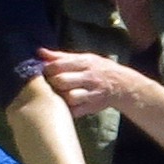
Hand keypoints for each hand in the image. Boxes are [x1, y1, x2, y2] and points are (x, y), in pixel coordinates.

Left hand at [34, 47, 149, 117]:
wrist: (122, 85)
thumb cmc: (98, 69)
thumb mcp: (83, 58)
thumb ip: (61, 56)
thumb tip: (40, 52)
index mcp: (85, 63)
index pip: (60, 65)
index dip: (47, 69)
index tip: (43, 72)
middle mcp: (89, 77)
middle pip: (62, 81)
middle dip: (51, 83)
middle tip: (47, 84)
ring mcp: (92, 93)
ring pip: (69, 97)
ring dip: (59, 97)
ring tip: (55, 95)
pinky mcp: (92, 107)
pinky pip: (75, 111)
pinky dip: (66, 109)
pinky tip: (63, 105)